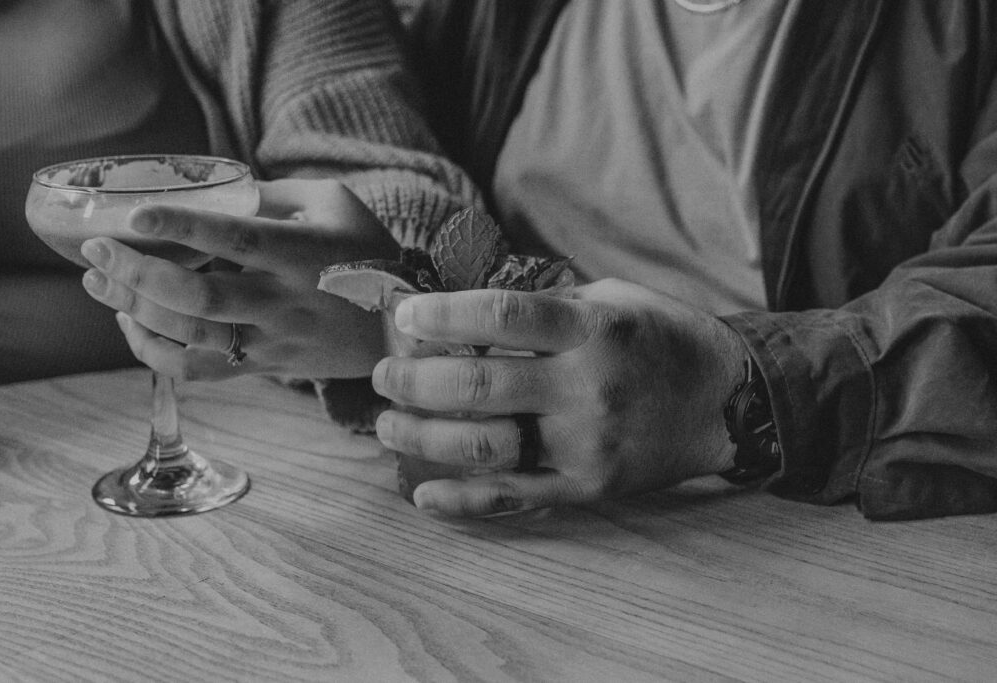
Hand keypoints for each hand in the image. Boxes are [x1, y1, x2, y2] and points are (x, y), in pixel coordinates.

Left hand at [80, 179, 397, 379]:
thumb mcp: (336, 204)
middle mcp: (284, 302)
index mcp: (302, 254)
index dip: (183, 228)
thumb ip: (274, 194)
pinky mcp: (265, 366)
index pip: (237, 239)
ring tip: (98, 280)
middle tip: (95, 248)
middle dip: (138, 274)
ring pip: (191, 336)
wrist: (399, 327)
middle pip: (199, 298)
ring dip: (134, 309)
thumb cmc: (366, 252)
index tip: (136, 215)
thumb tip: (213, 190)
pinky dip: (154, 353)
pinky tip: (132, 324)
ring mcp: (273, 341)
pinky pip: (199, 371)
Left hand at [371, 279, 748, 515]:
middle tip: (384, 376)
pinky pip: (513, 497)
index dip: (442, 315)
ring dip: (421, 437)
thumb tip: (463, 313)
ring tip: (389, 425)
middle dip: (414, 381)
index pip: (501, 317)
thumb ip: (542, 306)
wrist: (725, 401)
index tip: (405, 317)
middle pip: (479, 387)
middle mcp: (586, 388)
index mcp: (592, 330)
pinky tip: (422, 493)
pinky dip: (461, 500)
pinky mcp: (587, 487)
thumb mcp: (610, 298)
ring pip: (484, 447)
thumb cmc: (660, 338)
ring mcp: (585, 445)